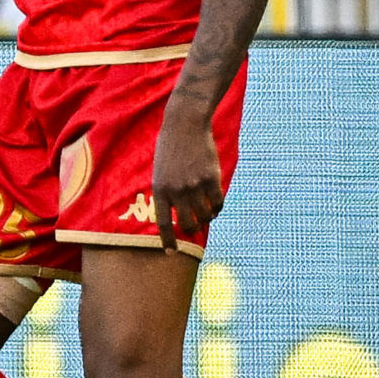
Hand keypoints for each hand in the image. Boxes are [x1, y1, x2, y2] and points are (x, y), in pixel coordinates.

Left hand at [148, 98, 223, 253]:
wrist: (185, 124)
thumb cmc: (171, 148)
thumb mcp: (161, 170)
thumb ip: (167, 193)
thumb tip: (179, 217)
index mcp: (160, 189)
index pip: (163, 224)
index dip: (168, 242)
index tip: (172, 253)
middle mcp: (176, 190)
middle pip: (187, 224)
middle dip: (192, 229)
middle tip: (196, 227)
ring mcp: (195, 185)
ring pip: (205, 216)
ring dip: (207, 219)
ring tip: (207, 214)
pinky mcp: (211, 178)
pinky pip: (218, 203)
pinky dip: (218, 208)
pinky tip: (215, 205)